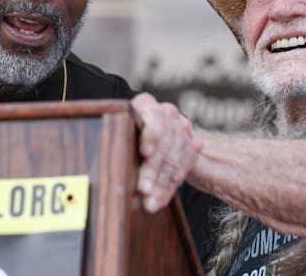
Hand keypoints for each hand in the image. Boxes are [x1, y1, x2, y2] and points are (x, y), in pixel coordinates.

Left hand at [130, 92, 200, 212]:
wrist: (158, 136)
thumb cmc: (129, 138)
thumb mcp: (121, 136)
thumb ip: (120, 142)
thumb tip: (111, 165)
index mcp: (145, 103)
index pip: (151, 114)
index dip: (150, 133)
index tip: (144, 152)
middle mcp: (166, 111)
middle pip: (163, 142)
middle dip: (152, 170)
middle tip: (143, 189)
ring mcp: (183, 126)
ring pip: (173, 158)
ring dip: (161, 184)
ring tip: (149, 202)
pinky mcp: (194, 142)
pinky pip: (185, 167)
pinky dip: (170, 187)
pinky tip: (160, 200)